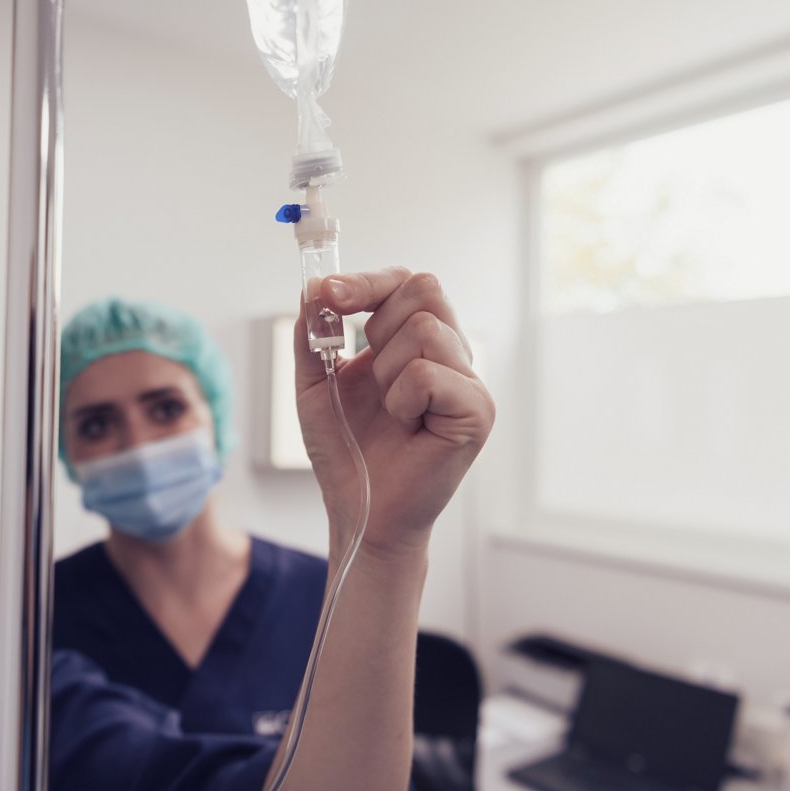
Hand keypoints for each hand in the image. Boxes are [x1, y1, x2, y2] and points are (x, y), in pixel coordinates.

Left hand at [294, 267, 494, 559]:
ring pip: (424, 330)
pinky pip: (430, 373)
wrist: (360, 509)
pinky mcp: (477, 410)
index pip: (407, 282)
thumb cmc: (347, 451)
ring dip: (385, 373)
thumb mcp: (315, 384)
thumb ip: (313, 335)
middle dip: (378, 324)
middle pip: (425, 289)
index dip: (368, 281)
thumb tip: (312, 287)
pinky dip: (402, 399)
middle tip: (368, 372)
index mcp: (417, 342)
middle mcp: (450, 354)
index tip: (329, 293)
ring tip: (390, 411)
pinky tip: (407, 427)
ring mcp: (469, 381)